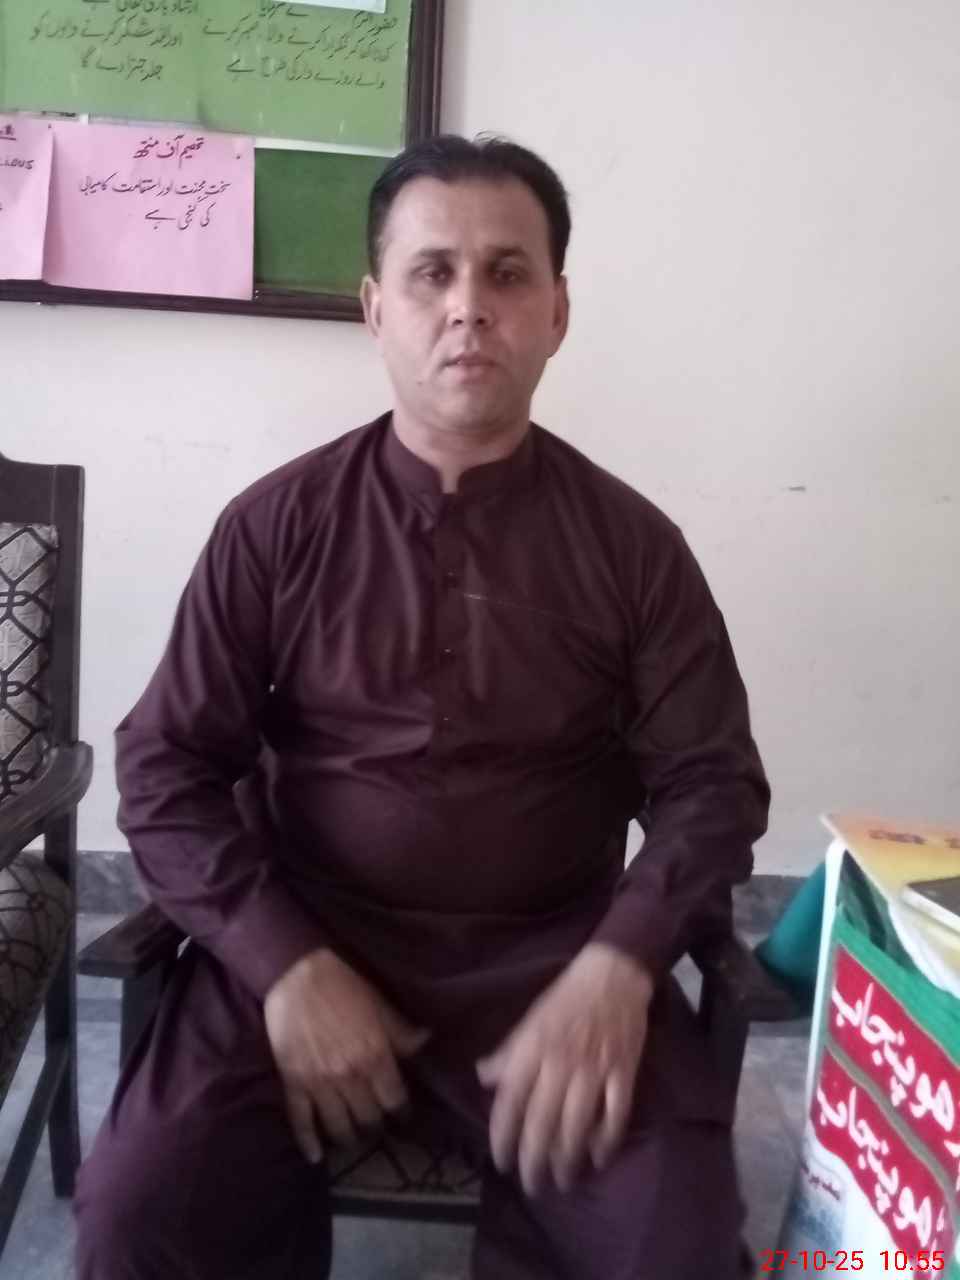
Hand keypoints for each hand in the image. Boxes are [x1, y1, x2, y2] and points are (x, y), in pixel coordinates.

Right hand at [264, 947, 429, 1163]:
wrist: (297, 974)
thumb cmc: (343, 985)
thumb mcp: (380, 1005)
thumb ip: (401, 1031)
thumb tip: (426, 1043)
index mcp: (376, 1056)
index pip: (395, 1100)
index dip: (401, 1112)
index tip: (403, 1116)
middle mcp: (350, 1077)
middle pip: (368, 1119)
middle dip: (376, 1127)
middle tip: (377, 1126)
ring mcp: (319, 1083)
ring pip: (338, 1126)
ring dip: (348, 1137)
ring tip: (353, 1137)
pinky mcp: (293, 1083)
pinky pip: (300, 1121)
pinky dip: (308, 1142)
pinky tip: (316, 1157)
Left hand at [476, 942, 653, 1196]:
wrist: (612, 975)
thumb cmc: (565, 997)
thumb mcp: (529, 1020)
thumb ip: (507, 1052)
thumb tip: (483, 1077)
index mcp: (532, 1049)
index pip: (511, 1102)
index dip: (503, 1137)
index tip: (501, 1161)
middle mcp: (560, 1064)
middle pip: (542, 1123)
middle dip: (534, 1160)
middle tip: (530, 1185)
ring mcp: (594, 1070)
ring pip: (577, 1126)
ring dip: (568, 1159)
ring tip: (561, 1180)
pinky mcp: (623, 1072)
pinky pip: (615, 1115)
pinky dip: (607, 1141)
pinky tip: (598, 1158)